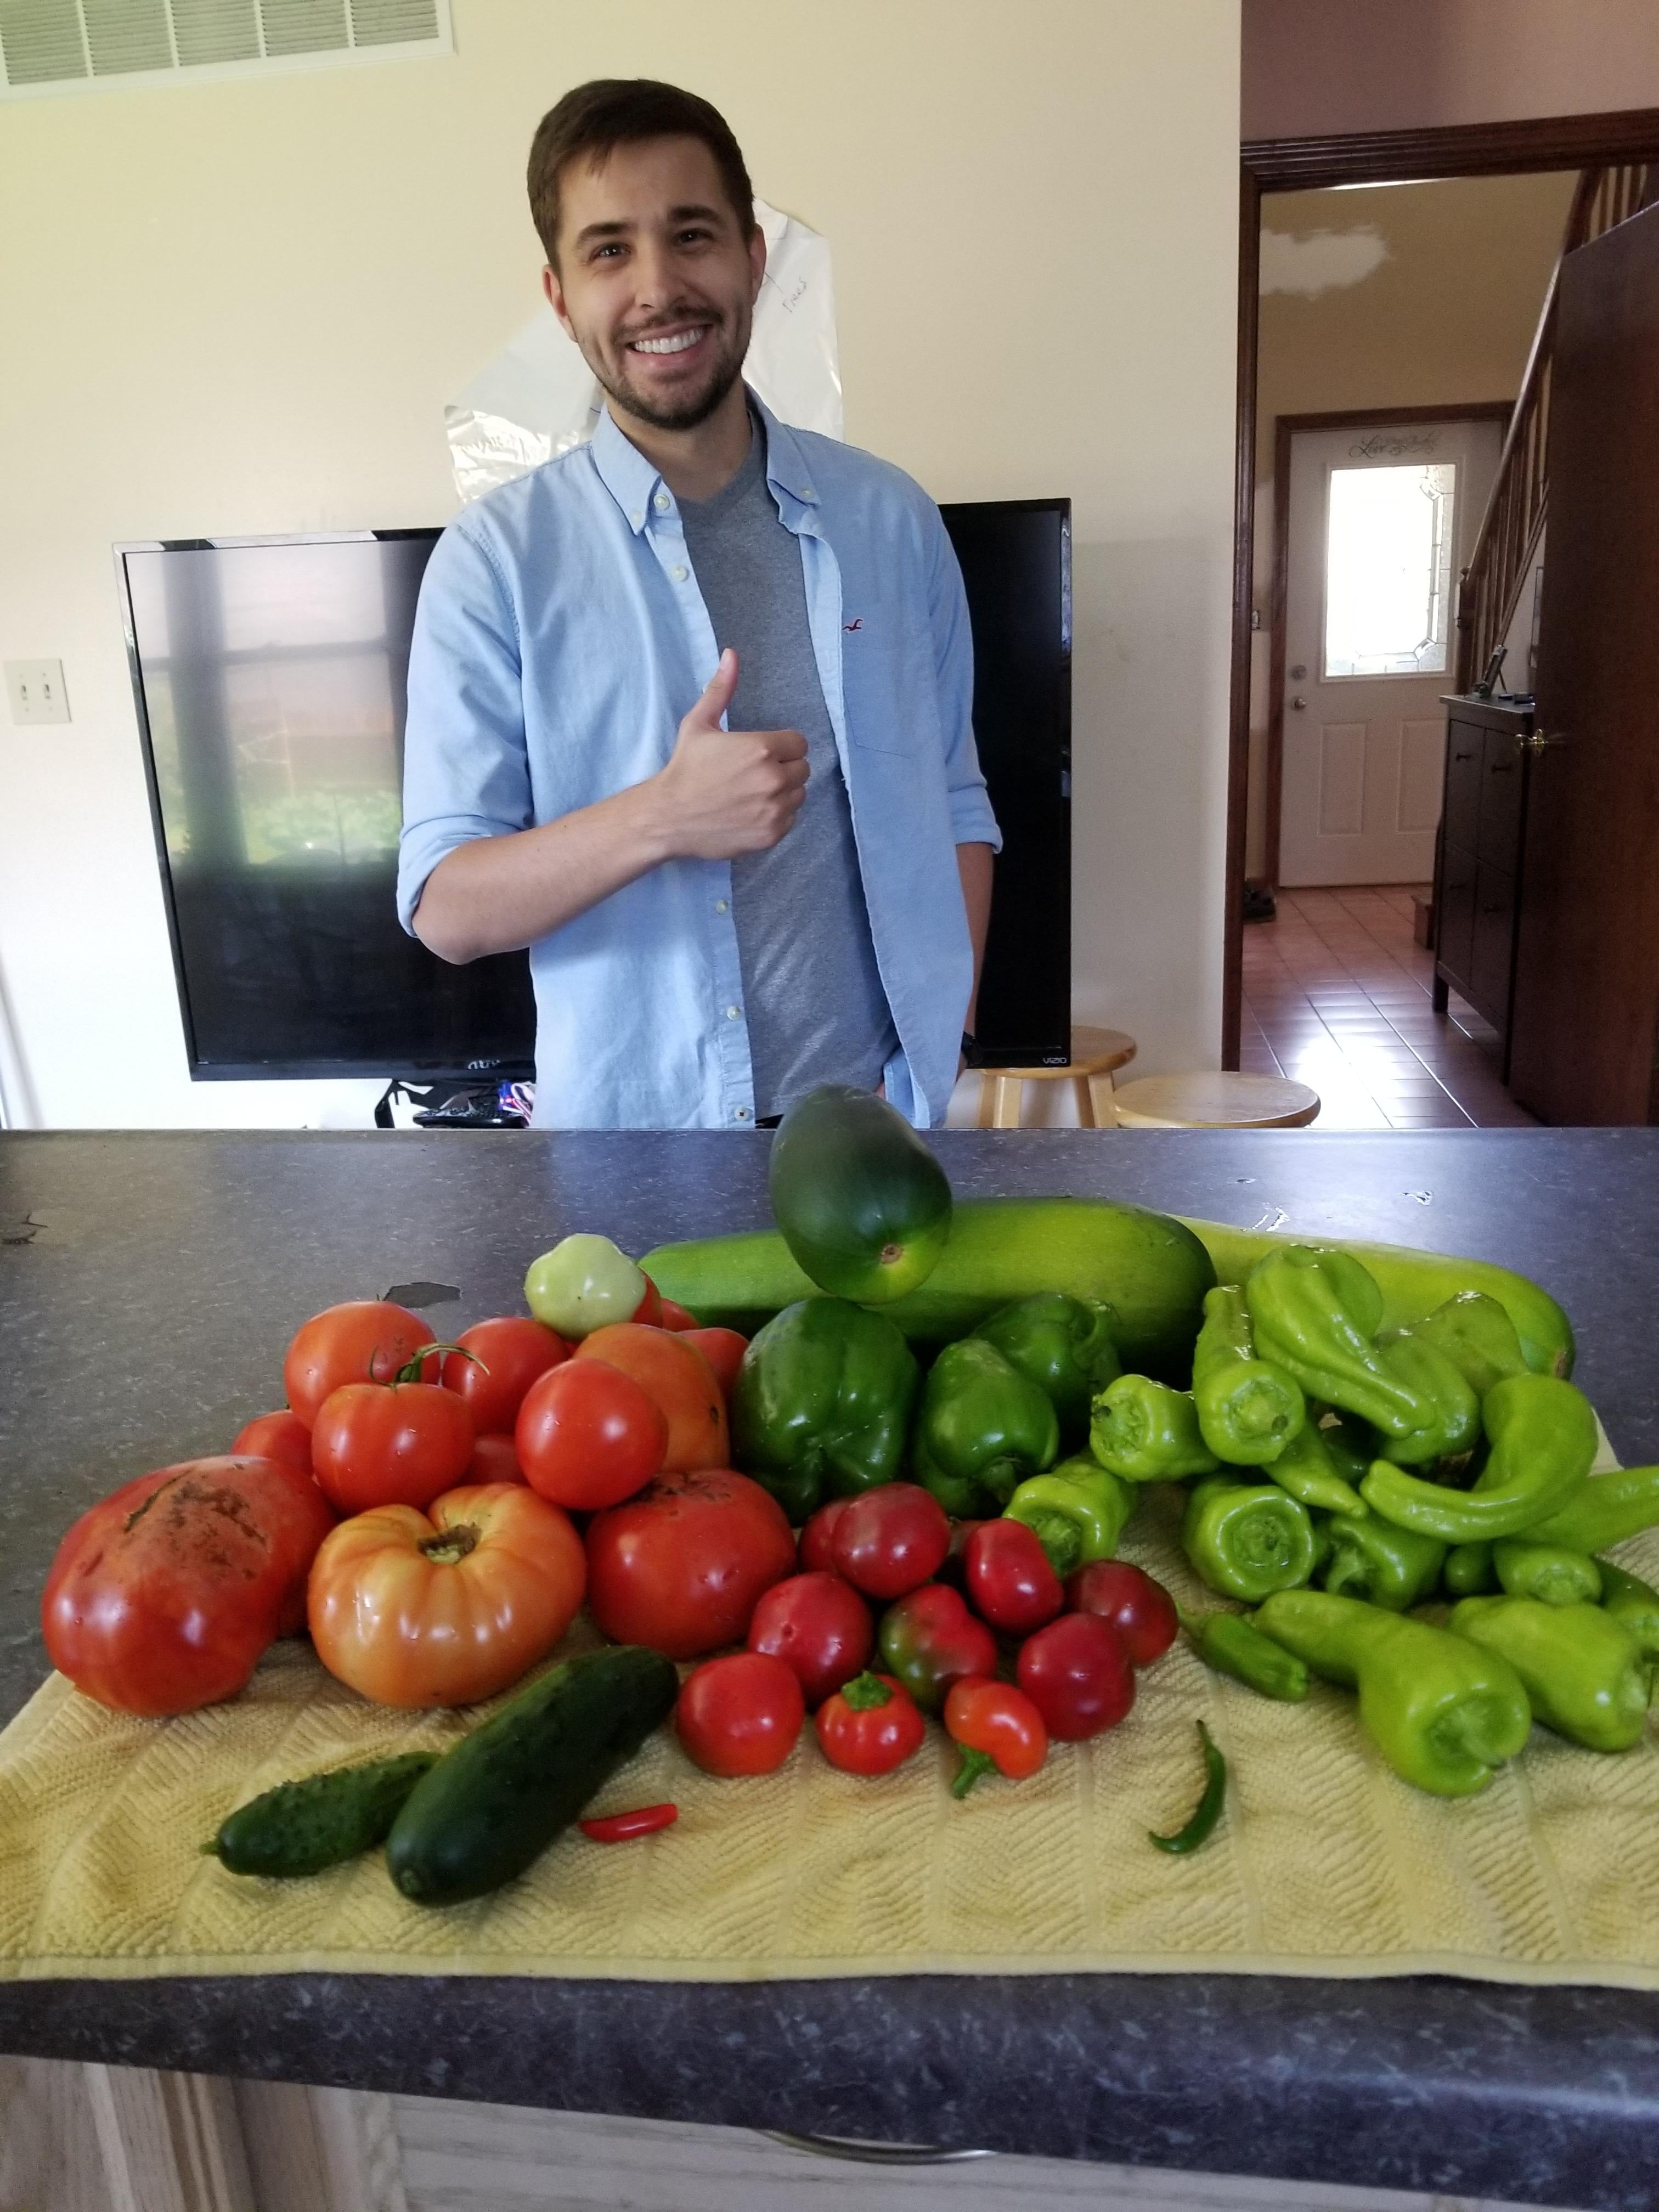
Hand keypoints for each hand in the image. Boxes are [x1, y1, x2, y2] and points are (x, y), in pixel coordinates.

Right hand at [652, 650, 809, 859]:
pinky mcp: (771, 834)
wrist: (668, 817)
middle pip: (802, 769)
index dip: (781, 747)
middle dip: (783, 768)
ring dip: (783, 793)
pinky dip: (776, 816)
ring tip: (753, 793)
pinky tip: (751, 812)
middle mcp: (773, 779)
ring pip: (798, 795)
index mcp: (762, 749)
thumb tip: (731, 654)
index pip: (798, 743)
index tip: (761, 754)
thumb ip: (721, 690)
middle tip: (754, 774)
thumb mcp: (699, 724)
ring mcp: (774, 809)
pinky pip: (790, 819)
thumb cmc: (684, 768)